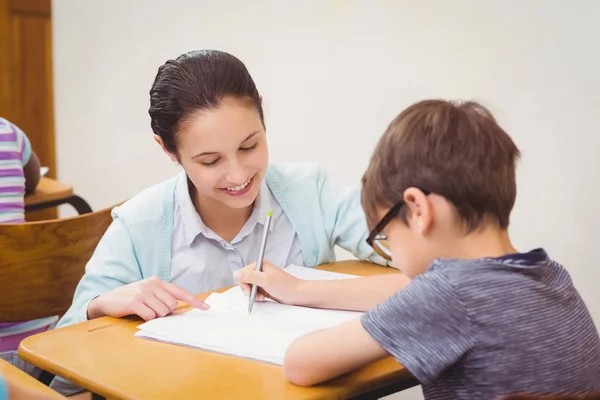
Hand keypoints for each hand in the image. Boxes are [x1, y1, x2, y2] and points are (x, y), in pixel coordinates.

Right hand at [87, 277, 208, 320]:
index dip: (194, 301)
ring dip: (155, 316)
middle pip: (171, 306)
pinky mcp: (134, 302)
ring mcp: (143, 292)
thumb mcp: (147, 293)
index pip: (179, 292)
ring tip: (143, 311)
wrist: (107, 300)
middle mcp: (151, 284)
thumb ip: (161, 297)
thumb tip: (176, 309)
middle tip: (152, 311)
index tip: (206, 308)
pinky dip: (146, 319)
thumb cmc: (130, 299)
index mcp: (157, 281)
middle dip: (165, 313)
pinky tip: (138, 314)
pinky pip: (150, 316)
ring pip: (162, 312)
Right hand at [233, 260, 303, 304]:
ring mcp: (264, 279)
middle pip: (245, 280)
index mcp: (260, 265)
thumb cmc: (285, 286)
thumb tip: (235, 274)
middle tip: (256, 296)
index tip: (250, 291)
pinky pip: (256, 291)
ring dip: (253, 294)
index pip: (243, 273)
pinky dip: (257, 296)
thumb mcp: (265, 280)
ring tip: (261, 298)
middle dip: (249, 290)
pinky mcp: (266, 287)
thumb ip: (249, 276)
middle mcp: (261, 270)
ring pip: (250, 287)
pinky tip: (263, 298)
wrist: (298, 294)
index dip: (244, 283)